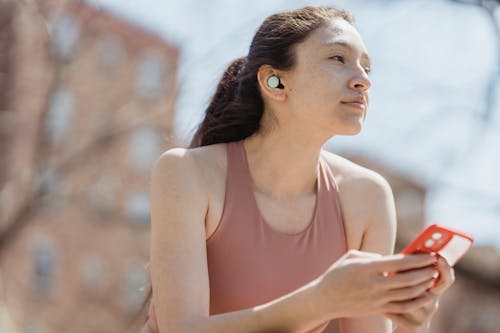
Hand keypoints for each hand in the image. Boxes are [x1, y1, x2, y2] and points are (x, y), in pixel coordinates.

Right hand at [315, 250, 438, 318]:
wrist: (325, 298)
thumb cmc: (337, 273)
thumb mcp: (351, 256)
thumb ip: (372, 255)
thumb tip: (389, 259)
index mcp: (368, 268)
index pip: (399, 262)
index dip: (417, 259)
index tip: (429, 255)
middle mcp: (374, 284)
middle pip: (407, 279)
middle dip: (425, 272)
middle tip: (436, 266)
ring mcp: (377, 299)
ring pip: (408, 293)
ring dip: (424, 286)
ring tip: (433, 278)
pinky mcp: (377, 309)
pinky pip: (402, 308)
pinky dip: (416, 302)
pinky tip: (425, 296)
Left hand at [382, 256, 454, 328]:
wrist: (405, 327)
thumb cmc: (405, 300)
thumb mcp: (412, 286)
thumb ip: (411, 272)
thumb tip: (407, 252)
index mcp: (434, 291)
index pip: (445, 279)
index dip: (445, 268)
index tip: (439, 257)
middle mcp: (432, 304)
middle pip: (425, 286)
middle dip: (410, 277)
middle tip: (395, 270)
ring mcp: (425, 316)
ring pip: (410, 298)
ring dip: (396, 292)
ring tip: (384, 286)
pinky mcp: (414, 326)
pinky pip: (398, 311)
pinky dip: (387, 307)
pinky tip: (379, 304)